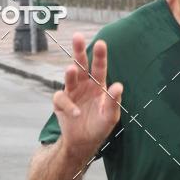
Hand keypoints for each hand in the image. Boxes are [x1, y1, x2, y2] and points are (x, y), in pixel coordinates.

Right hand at [53, 33, 122, 156]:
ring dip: (70, 73)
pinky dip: (68, 105)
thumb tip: (119, 86)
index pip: (99, 67)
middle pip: (81, 64)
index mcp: (98, 85)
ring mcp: (71, 92)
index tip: (101, 43)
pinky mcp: (60, 103)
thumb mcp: (110, 116)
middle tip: (78, 36)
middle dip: (79, 50)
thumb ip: (114, 101)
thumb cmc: (99, 126)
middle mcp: (84, 85)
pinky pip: (61, 98)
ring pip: (69, 77)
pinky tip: (76, 113)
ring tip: (71, 69)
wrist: (83, 142)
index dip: (100, 56)